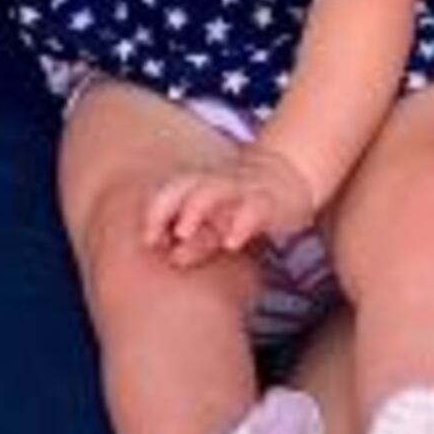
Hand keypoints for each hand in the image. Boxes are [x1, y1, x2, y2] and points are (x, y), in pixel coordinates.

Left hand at [142, 139, 320, 263]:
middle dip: (163, 209)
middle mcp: (215, 185)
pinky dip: (240, 223)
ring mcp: (240, 190)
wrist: (288, 173)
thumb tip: (169, 261)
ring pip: (213, 192)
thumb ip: (196, 238)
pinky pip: (252, 209)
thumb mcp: (218, 222)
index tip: (145, 240)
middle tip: (151, 239)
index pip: (169, 194)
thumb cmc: (242, 204)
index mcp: (199, 186)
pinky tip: (231, 242)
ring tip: (182, 233)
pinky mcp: (266, 200)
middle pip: (183, 188)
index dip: (154, 214)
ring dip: (194, 209)